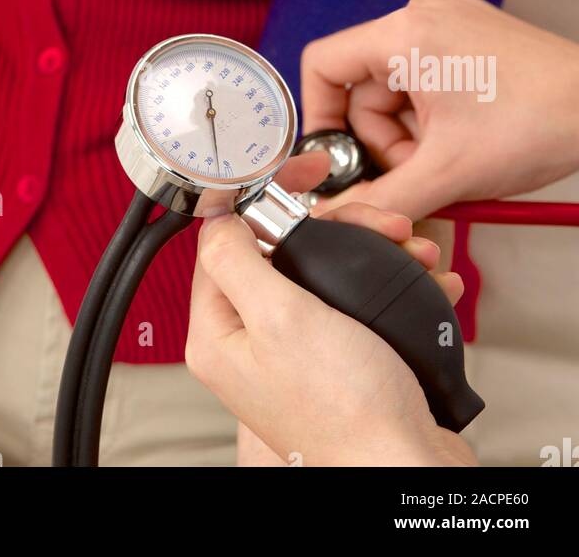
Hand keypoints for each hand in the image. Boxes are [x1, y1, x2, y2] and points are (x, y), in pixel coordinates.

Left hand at [187, 151, 475, 466]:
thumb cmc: (346, 411)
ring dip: (377, 251)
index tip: (307, 175)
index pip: (226, 240)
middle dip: (342, 226)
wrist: (406, 466)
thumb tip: (215, 217)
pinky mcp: (340, 362)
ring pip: (329, 272)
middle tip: (383, 220)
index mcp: (220, 334)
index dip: (268, 198)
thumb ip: (237, 260)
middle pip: (285, 250)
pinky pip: (360, 303)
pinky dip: (395, 285)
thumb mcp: (279, 318)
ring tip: (414, 251)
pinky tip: (426, 280)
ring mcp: (298, 353)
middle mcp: (252, 343)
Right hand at [299, 0, 578, 219]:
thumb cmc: (539, 122)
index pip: (323, 64)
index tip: (335, 157)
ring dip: (411, 134)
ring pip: (395, 89)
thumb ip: (380, 199)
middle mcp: (422, 16)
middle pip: (362, 86)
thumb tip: (333, 216)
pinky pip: (424, 80)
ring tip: (450, 159)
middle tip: (419, 171)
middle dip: (384, 139)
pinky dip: (433, 118)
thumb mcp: (447, 174)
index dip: (319, 116)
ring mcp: (448, 22)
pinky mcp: (469, 36)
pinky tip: (463, 140)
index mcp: (405, 33)